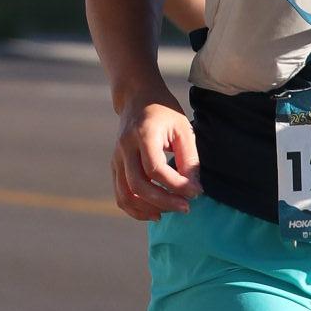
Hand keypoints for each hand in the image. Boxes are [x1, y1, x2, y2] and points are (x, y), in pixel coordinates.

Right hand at [113, 89, 201, 220]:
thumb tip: (193, 190)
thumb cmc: (165, 112)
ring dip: (149, 209)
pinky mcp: (115, 166)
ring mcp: (116, 158)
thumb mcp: (183, 129)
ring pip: (126, 194)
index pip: (155, 169)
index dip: (176, 185)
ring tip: (172, 211)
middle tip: (186, 207)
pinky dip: (136, 209)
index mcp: (143, 134)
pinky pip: (121, 195)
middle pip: (139, 185)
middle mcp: (125, 147)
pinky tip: (155, 213)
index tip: (196, 192)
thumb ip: (189, 160)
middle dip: (164, 201)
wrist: (137, 97)